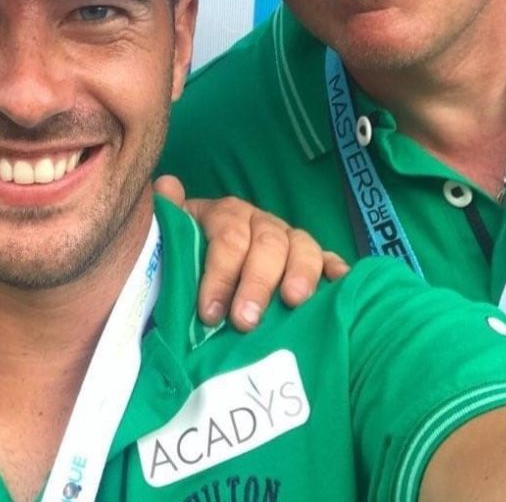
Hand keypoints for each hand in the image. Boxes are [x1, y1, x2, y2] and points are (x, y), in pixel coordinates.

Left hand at [153, 174, 348, 331]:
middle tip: (245, 321)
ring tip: (293, 302)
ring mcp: (288, 237)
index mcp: (226, 214)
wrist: (208, 252)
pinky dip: (336, 271)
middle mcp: (260, 221)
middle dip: (256, 283)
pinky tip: (339, 285)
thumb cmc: (191, 253)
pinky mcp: (311, 257)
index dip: (219, 274)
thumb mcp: (175, 235)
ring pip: (301, 247)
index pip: (227, 238)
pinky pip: (328, 259)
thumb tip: (166, 185)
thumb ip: (170, 214)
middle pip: (266, 245)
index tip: (209, 313)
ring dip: (300, 274)